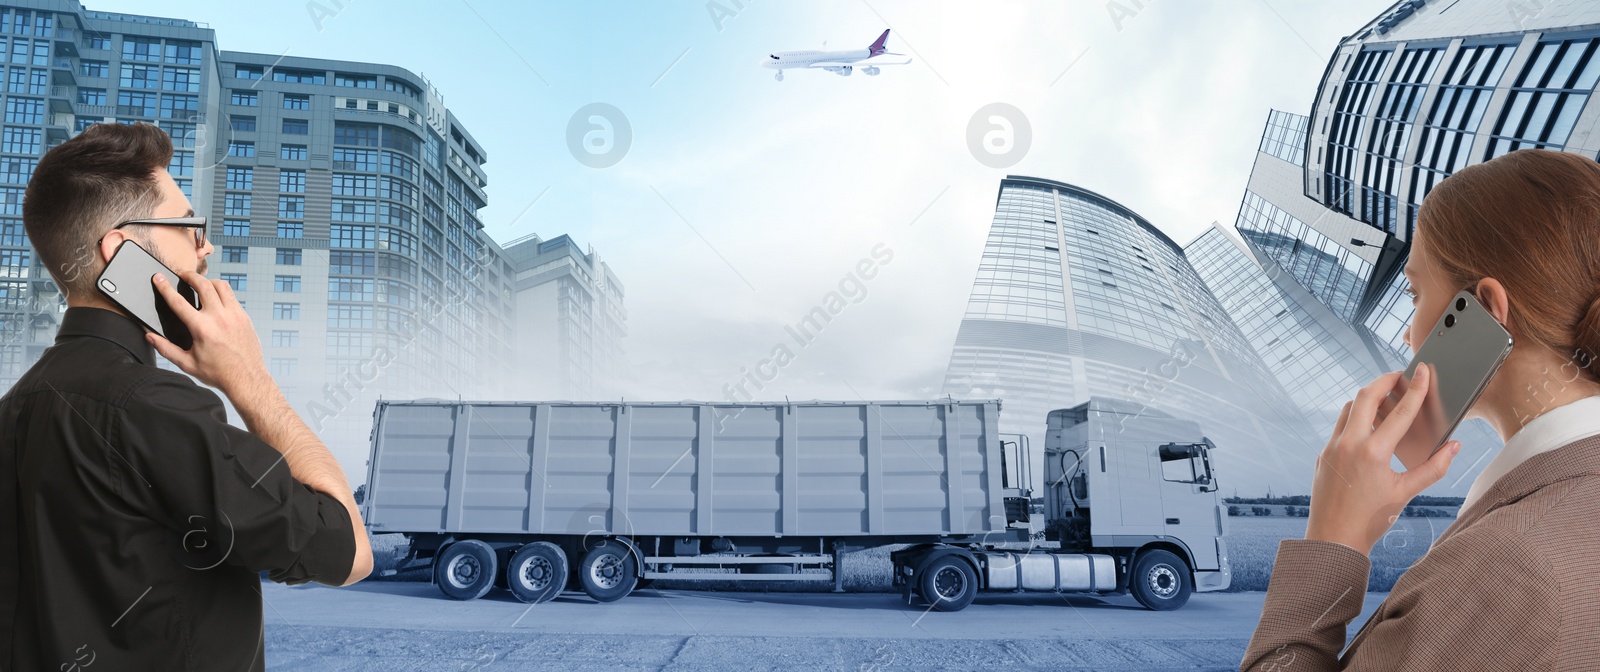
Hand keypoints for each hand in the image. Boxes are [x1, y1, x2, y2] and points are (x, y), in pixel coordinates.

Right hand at [145, 270, 267, 394]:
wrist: (247, 379)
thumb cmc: (218, 373)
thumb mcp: (187, 363)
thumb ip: (165, 348)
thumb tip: (149, 336)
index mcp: (202, 328)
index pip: (178, 302)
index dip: (165, 288)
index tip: (158, 278)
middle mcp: (219, 317)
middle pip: (203, 284)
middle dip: (189, 276)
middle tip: (182, 274)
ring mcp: (235, 315)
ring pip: (221, 285)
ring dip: (208, 281)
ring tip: (200, 283)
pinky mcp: (245, 317)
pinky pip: (232, 297)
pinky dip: (222, 292)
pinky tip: (216, 299)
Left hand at [1305, 363, 1461, 554]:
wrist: (1333, 538)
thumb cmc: (1371, 519)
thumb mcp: (1406, 492)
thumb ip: (1433, 468)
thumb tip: (1454, 447)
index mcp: (1373, 452)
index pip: (1400, 412)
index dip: (1416, 389)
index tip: (1424, 372)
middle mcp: (1349, 444)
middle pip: (1366, 396)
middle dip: (1384, 381)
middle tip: (1401, 376)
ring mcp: (1332, 447)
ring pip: (1349, 408)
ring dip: (1367, 398)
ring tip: (1387, 398)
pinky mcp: (1323, 454)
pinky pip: (1340, 426)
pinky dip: (1356, 418)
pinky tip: (1370, 425)